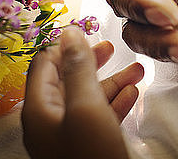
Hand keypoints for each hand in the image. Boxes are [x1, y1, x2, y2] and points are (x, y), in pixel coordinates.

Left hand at [22, 27, 143, 158]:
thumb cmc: (92, 155)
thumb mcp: (85, 106)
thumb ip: (77, 68)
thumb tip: (69, 31)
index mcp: (39, 108)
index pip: (44, 65)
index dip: (64, 45)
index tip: (86, 30)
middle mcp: (50, 121)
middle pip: (67, 80)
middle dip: (92, 62)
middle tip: (112, 47)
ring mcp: (68, 136)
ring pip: (88, 99)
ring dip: (111, 82)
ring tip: (137, 69)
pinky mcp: (86, 148)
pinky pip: (98, 118)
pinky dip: (116, 103)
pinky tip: (134, 94)